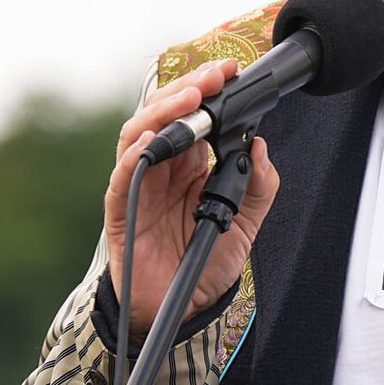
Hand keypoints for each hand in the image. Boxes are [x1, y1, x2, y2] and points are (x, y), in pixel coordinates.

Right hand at [104, 59, 280, 342]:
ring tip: (190, 99)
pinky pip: (124, 177)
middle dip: (188, 89)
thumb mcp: (245, 224)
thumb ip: (259, 186)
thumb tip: (261, 146)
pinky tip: (154, 140)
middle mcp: (163, 168)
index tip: (231, 72)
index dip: (208, 90)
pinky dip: (136, 155)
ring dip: (165, 112)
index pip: (194, 115)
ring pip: (140, 133)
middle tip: (214, 77)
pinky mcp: (122, 210)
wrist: (181, 312)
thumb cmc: (205, 265)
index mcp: (190, 165)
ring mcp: (139, 186)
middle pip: (164, 113)